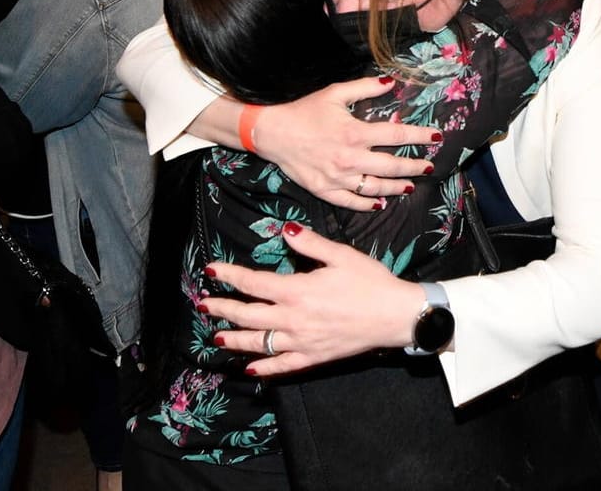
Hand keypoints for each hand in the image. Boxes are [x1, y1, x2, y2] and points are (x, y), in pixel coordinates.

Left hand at [200, 223, 427, 374]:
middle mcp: (293, 318)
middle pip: (248, 314)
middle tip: (203, 304)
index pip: (253, 282)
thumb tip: (284, 231)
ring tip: (217, 335)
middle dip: (222, 308)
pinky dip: (265, 368)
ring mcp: (302, 341)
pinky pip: (283, 366)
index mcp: (298, 290)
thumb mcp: (341, 255)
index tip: (212, 271)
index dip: (230, 276)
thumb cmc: (371, 282)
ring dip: (235, 339)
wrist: (396, 315)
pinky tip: (250, 368)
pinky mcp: (314, 357)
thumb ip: (310, 244)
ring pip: (259, 342)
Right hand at [255, 76, 434, 210]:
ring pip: (375, 188)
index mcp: (355, 133)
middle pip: (392, 166)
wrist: (272, 133)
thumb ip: (365, 88)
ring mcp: (338, 178)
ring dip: (396, 188)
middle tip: (428, 166)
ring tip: (410, 186)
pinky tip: (379, 202)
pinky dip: (368, 203)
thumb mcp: (335, 93)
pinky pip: (352, 202)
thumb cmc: (304, 111)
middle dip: (414, 167)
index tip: (436, 137)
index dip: (419, 137)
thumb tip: (391, 83)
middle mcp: (350, 159)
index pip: (396, 136)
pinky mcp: (325, 190)